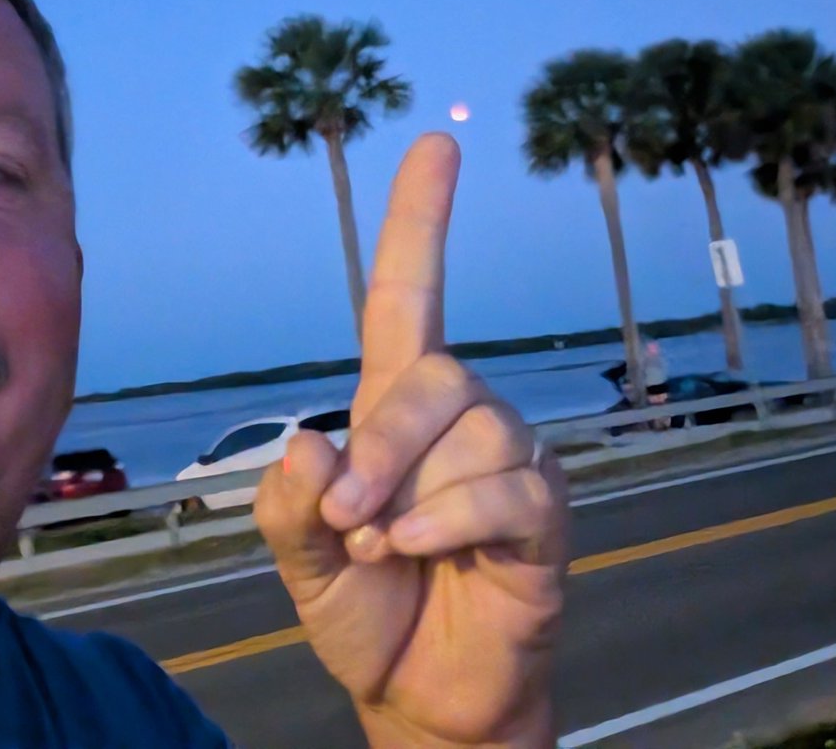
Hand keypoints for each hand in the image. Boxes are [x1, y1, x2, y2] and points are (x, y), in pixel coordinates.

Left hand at [255, 133, 568, 747]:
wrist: (423, 692)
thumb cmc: (366, 609)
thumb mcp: (301, 558)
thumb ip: (291, 506)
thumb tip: (308, 444)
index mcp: (393, 409)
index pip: (408, 297)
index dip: (419, 222)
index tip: (434, 143)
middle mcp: (459, 416)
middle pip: (433, 373)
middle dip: (384, 446)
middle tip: (350, 519)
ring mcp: (509, 458)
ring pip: (472, 430)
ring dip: (412, 495)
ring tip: (388, 549)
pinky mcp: (544, 510)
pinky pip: (506, 487)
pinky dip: (450, 522)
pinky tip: (423, 553)